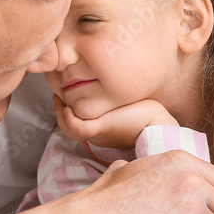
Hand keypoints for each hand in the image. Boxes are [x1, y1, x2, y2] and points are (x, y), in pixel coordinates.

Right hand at [54, 95, 177, 148]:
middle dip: (58, 111)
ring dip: (59, 115)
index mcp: (101, 130)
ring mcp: (98, 133)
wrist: (158, 121)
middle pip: (68, 127)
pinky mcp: (102, 128)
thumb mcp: (121, 101)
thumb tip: (101, 79)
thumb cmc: (145, 110)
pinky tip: (65, 106)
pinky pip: (77, 128)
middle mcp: (97, 134)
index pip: (75, 122)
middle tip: (55, 96)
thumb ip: (108, 96)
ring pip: (69, 129)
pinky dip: (68, 118)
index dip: (64, 110)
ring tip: (57, 98)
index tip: (62, 94)